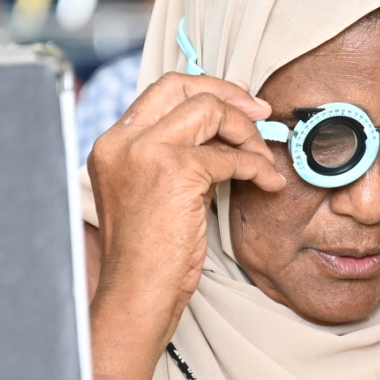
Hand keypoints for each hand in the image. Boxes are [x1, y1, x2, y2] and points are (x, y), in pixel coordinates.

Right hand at [87, 72, 282, 379]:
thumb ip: (172, 154)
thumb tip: (219, 126)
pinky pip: (231, 156)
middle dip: (230, 94)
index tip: (239, 102)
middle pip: (184, 86)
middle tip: (261, 113)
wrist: (136, 293)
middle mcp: (122, 140)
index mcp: (112, 143)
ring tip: (262, 160)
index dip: (207, 89)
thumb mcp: (150, 191)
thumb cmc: (148, 254)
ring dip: (247, 133)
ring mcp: (145, 152)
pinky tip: (268, 184)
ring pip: (210, 110)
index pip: (162, 90)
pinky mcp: (175, 171)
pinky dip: (258, 167)